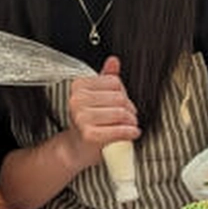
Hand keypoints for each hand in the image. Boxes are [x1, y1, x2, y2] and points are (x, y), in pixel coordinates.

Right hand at [66, 56, 139, 170]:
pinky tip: (130, 133)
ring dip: (131, 122)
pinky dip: (129, 133)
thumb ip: (106, 78)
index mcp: (78, 86)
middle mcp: (77, 100)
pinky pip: (119, 130)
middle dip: (129, 109)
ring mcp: (81, 117)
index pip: (114, 82)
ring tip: (127, 126)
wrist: (77, 148)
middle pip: (120, 98)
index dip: (122, 93)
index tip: (120, 104)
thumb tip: (113, 60)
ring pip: (121, 113)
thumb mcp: (96, 96)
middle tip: (126, 117)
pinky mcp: (89, 134)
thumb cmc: (89, 122)